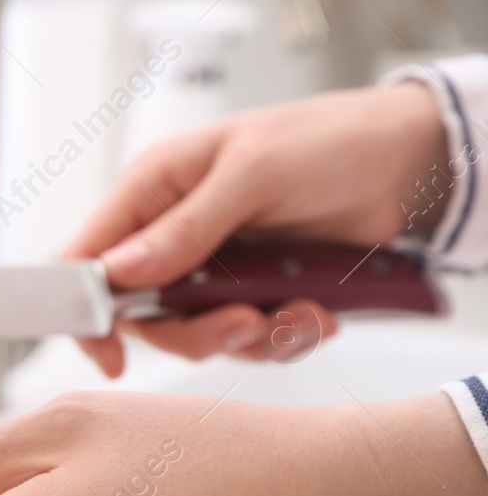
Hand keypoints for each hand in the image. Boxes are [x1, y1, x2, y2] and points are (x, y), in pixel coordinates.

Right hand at [64, 80, 449, 376]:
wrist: (409, 163)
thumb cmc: (328, 140)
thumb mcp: (253, 172)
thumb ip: (184, 226)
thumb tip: (118, 271)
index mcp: (154, 189)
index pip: (88, 258)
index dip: (86, 312)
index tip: (110, 355)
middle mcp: (174, 233)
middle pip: (143, 314)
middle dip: (194, 332)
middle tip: (242, 324)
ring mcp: (214, 267)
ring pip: (197, 334)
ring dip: (249, 337)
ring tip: (298, 314)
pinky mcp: (252, 292)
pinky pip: (247, 339)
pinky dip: (283, 338)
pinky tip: (316, 313)